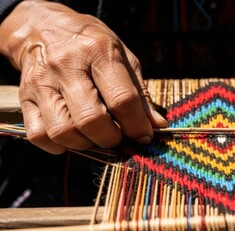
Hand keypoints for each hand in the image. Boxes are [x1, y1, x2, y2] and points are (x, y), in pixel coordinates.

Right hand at [0, 0, 167, 153]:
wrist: (44, 28)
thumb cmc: (92, 45)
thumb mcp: (123, 57)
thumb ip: (140, 93)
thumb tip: (157, 125)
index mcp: (99, 52)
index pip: (122, 99)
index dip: (137, 126)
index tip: (144, 137)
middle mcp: (67, 66)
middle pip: (91, 119)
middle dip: (111, 138)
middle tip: (117, 136)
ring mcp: (42, 83)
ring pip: (63, 131)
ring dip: (86, 144)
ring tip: (95, 135)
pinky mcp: (25, 98)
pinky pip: (39, 135)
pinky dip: (59, 145)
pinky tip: (72, 135)